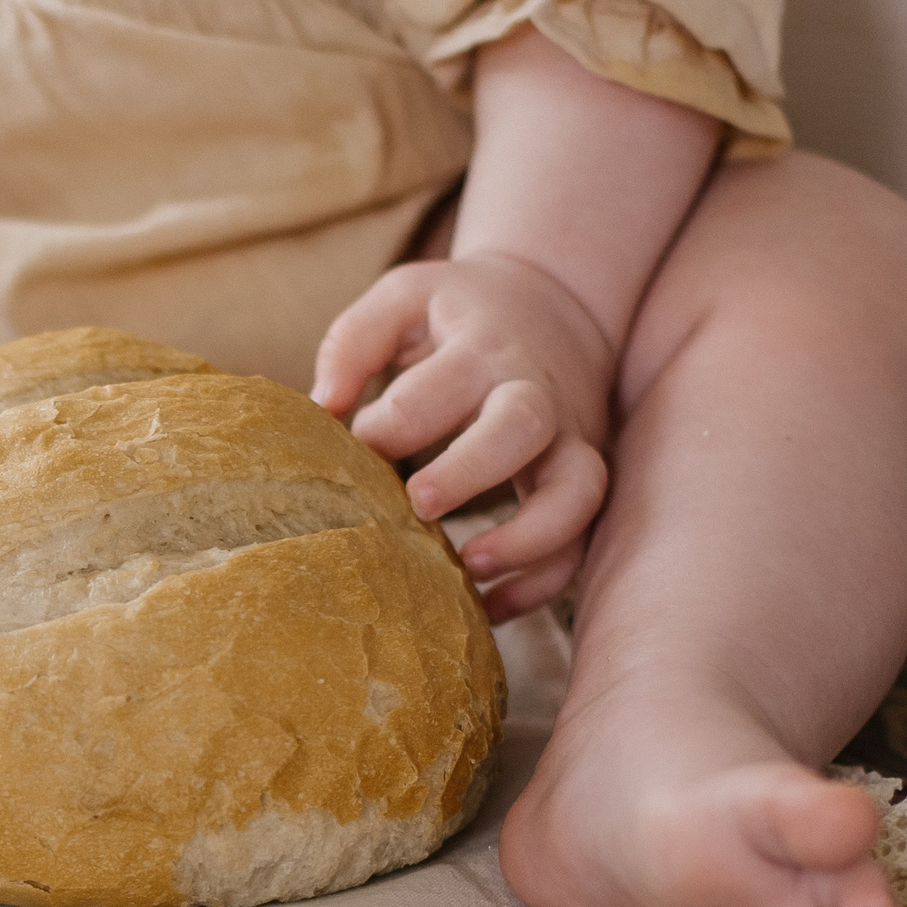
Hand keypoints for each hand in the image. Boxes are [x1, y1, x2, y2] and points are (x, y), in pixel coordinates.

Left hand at [312, 253, 614, 622]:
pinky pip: (582, 538)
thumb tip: (321, 408)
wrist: (562, 299)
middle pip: (522, 426)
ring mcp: (571, 438)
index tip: (354, 449)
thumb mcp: (406, 297)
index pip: (437, 386)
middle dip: (470, 468)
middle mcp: (535, 392)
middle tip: (418, 503)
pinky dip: (544, 581)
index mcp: (482, 348)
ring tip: (471, 568)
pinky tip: (491, 609)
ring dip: (530, 537)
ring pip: (577, 490)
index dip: (388, 424)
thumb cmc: (461, 309)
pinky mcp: (584, 475)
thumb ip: (354, 341)